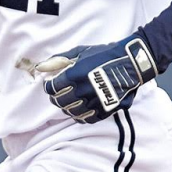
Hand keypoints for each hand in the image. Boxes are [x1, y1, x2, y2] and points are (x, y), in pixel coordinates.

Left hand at [40, 34, 158, 123]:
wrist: (131, 63)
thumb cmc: (104, 55)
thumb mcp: (80, 52)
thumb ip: (59, 60)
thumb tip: (40, 67)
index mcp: (75, 75)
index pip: (52, 88)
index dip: (49, 87)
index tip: (51, 84)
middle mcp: (84, 90)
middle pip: (60, 102)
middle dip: (57, 97)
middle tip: (60, 93)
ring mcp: (95, 102)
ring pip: (72, 112)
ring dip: (68, 107)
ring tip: (71, 100)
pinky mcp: (106, 110)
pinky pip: (87, 118)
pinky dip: (82, 115)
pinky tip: (82, 108)